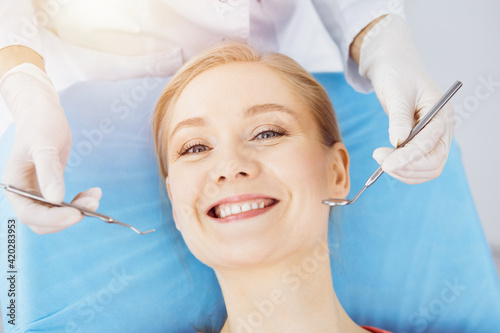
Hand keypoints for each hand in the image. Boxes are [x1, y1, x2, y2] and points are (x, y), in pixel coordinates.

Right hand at [0, 63, 101, 233]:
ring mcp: (37, 192)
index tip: (77, 214)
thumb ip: (49, 172)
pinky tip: (92, 192)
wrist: (42, 113)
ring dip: (77, 211)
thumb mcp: (45, 146)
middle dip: (68, 217)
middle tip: (94, 203)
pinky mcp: (50, 188)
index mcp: (14, 185)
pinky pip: (64, 206)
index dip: (53, 218)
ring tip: (96, 196)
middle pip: (43, 221)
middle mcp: (23, 193)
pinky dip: (79, 203)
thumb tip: (56, 199)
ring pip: (56, 216)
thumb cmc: (40, 125)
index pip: (30, 214)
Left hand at [358, 15, 454, 183]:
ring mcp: (435, 137)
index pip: (430, 143)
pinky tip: (386, 161)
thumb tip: (398, 142)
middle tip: (380, 163)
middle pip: (435, 162)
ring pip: (428, 169)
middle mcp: (443, 128)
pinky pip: (419, 165)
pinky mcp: (424, 143)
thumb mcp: (396, 92)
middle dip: (407, 167)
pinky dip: (404, 169)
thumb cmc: (397, 74)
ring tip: (380, 160)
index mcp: (441, 112)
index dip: (408, 157)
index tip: (385, 164)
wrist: (395, 68)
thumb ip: (399, 117)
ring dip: (404, 172)